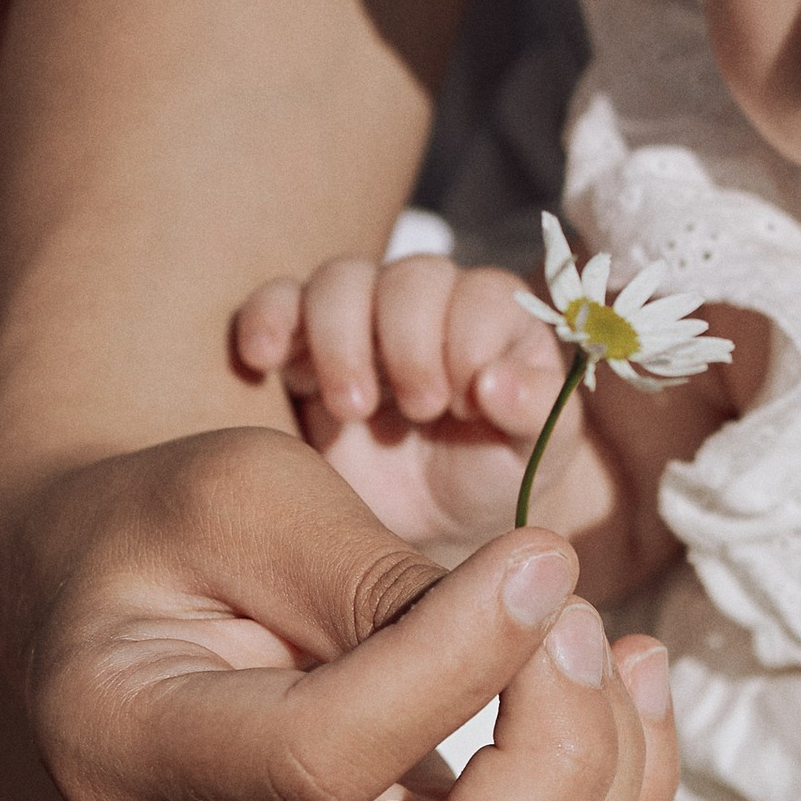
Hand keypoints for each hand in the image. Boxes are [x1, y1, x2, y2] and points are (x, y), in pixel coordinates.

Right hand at [2, 426, 678, 800]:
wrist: (117, 605)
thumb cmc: (169, 528)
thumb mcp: (241, 495)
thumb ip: (365, 570)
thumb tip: (535, 610)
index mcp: (131, 750)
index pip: (324, 758)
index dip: (461, 660)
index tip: (541, 555)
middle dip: (559, 764)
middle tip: (576, 617)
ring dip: (609, 788)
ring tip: (613, 645)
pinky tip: (619, 683)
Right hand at [234, 251, 623, 571]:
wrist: (421, 522)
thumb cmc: (488, 476)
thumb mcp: (530, 456)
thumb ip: (535, 413)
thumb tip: (498, 383)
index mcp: (495, 317)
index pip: (482, 294)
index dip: (471, 343)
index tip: (467, 405)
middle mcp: (429, 301)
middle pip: (412, 278)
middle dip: (411, 345)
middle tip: (420, 410)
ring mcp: (361, 315)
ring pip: (341, 280)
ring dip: (340, 339)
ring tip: (352, 410)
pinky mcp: (302, 342)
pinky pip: (275, 301)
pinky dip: (266, 319)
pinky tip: (264, 362)